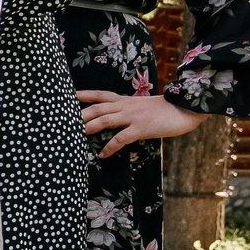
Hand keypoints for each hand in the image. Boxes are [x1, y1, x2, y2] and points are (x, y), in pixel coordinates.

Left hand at [75, 89, 208, 156]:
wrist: (187, 107)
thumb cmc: (166, 110)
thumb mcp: (144, 107)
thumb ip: (130, 111)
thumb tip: (119, 119)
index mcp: (126, 101)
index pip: (101, 95)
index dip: (84, 95)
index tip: (69, 95)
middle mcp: (126, 106)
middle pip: (97, 107)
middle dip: (79, 114)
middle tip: (62, 120)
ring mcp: (133, 116)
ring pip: (104, 119)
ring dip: (89, 128)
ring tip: (75, 136)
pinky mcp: (142, 128)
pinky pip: (121, 138)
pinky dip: (110, 146)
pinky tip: (103, 154)